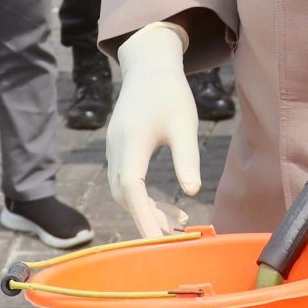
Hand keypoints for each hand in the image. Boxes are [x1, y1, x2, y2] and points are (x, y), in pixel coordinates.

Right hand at [105, 23, 199, 235]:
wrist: (148, 66)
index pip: (132, 190)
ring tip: (177, 221)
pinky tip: (166, 203)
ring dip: (145, 209)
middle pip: (124, 196)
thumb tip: (193, 192)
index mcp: (131, 144)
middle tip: (175, 235)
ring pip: (123, 191)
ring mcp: (114, 149)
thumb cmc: (170, 93)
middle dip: (146, 219)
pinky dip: (142, 197)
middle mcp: (116, 150)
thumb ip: (187, 158)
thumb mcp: (184, 125)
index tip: (157, 241)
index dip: (143, 218)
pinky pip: (125, 181)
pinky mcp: (118, 149)